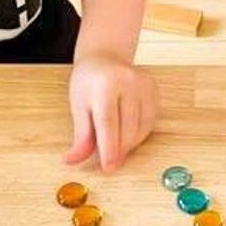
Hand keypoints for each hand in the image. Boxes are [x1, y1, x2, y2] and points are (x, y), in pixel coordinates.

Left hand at [63, 53, 157, 170]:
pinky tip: (127, 133)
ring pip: (141, 128)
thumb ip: (80, 136)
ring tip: (116, 143)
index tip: (108, 167)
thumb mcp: (78, 107)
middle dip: (119, 150)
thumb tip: (72, 160)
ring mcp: (143, 85)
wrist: (105, 57)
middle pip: (127, 128)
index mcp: (104, 86)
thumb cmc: (89, 83)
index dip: (109, 149)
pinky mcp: (154, 89)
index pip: (108, 124)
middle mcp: (127, 82)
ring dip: (129, 143)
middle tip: (110, 160)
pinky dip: (139, 134)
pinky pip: (150, 122)